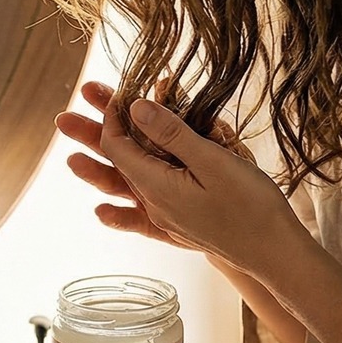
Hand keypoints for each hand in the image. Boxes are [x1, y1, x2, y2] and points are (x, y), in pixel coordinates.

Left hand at [57, 81, 307, 277]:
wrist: (273, 253)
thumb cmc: (251, 205)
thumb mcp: (213, 161)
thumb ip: (172, 134)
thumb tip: (135, 107)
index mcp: (157, 185)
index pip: (118, 145)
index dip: (112, 116)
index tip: (115, 89)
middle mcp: (154, 203)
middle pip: (115, 163)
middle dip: (94, 133)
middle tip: (67, 112)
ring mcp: (166, 217)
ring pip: (128, 184)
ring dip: (102, 165)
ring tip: (73, 157)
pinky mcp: (181, 225)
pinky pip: (144, 212)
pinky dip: (123, 206)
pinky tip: (102, 213)